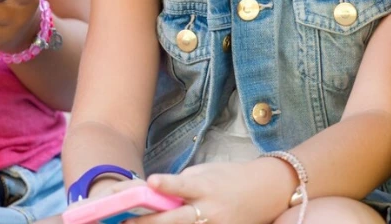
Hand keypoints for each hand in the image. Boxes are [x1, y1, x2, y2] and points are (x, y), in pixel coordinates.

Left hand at [133, 159, 294, 223]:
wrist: (266, 191)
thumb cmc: (231, 178)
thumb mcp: (207, 172)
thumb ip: (182, 184)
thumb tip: (155, 194)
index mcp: (205, 187)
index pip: (182, 186)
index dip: (167, 185)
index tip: (151, 182)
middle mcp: (209, 210)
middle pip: (173, 219)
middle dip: (147, 222)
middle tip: (124, 223)